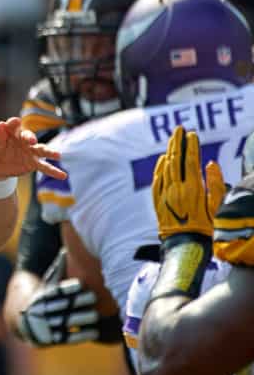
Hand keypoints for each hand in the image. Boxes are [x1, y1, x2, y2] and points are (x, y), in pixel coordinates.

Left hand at [0, 117, 64, 180]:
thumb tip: (1, 124)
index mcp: (11, 130)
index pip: (13, 125)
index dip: (13, 124)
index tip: (14, 122)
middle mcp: (23, 139)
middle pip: (29, 136)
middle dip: (30, 138)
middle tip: (31, 140)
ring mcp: (30, 151)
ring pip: (41, 150)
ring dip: (49, 153)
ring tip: (58, 155)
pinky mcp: (32, 163)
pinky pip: (44, 167)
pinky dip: (53, 171)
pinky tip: (63, 175)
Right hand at [17, 277, 100, 345]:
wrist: (24, 322)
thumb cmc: (44, 298)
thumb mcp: (46, 284)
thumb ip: (57, 270)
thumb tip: (66, 249)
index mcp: (41, 296)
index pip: (55, 291)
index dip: (67, 288)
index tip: (80, 284)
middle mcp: (41, 311)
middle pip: (61, 306)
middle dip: (77, 302)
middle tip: (93, 297)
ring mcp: (45, 326)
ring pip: (64, 321)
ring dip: (80, 319)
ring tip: (94, 315)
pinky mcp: (51, 339)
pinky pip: (66, 338)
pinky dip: (80, 335)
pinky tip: (94, 332)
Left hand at [152, 125, 224, 240]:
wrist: (185, 246)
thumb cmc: (207, 228)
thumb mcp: (217, 207)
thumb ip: (215, 184)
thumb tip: (210, 164)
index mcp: (193, 189)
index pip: (190, 161)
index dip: (191, 146)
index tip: (192, 134)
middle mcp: (176, 189)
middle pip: (175, 161)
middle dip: (177, 143)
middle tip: (178, 128)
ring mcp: (165, 195)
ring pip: (165, 169)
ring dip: (168, 153)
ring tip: (172, 140)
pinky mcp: (158, 202)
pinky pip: (157, 181)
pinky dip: (159, 168)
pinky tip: (162, 160)